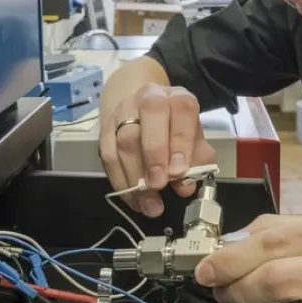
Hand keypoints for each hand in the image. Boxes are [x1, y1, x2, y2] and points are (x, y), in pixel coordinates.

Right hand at [99, 84, 215, 217]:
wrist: (143, 109)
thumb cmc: (174, 127)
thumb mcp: (193, 140)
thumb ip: (196, 161)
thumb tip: (186, 186)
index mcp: (177, 98)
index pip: (181, 111)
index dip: (180, 141)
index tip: (179, 171)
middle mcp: (149, 98)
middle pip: (148, 122)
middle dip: (154, 157)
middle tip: (158, 185)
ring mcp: (123, 112)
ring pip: (125, 141)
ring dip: (136, 177)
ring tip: (148, 203)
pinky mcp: (105, 129)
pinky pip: (108, 156)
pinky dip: (121, 181)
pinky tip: (133, 199)